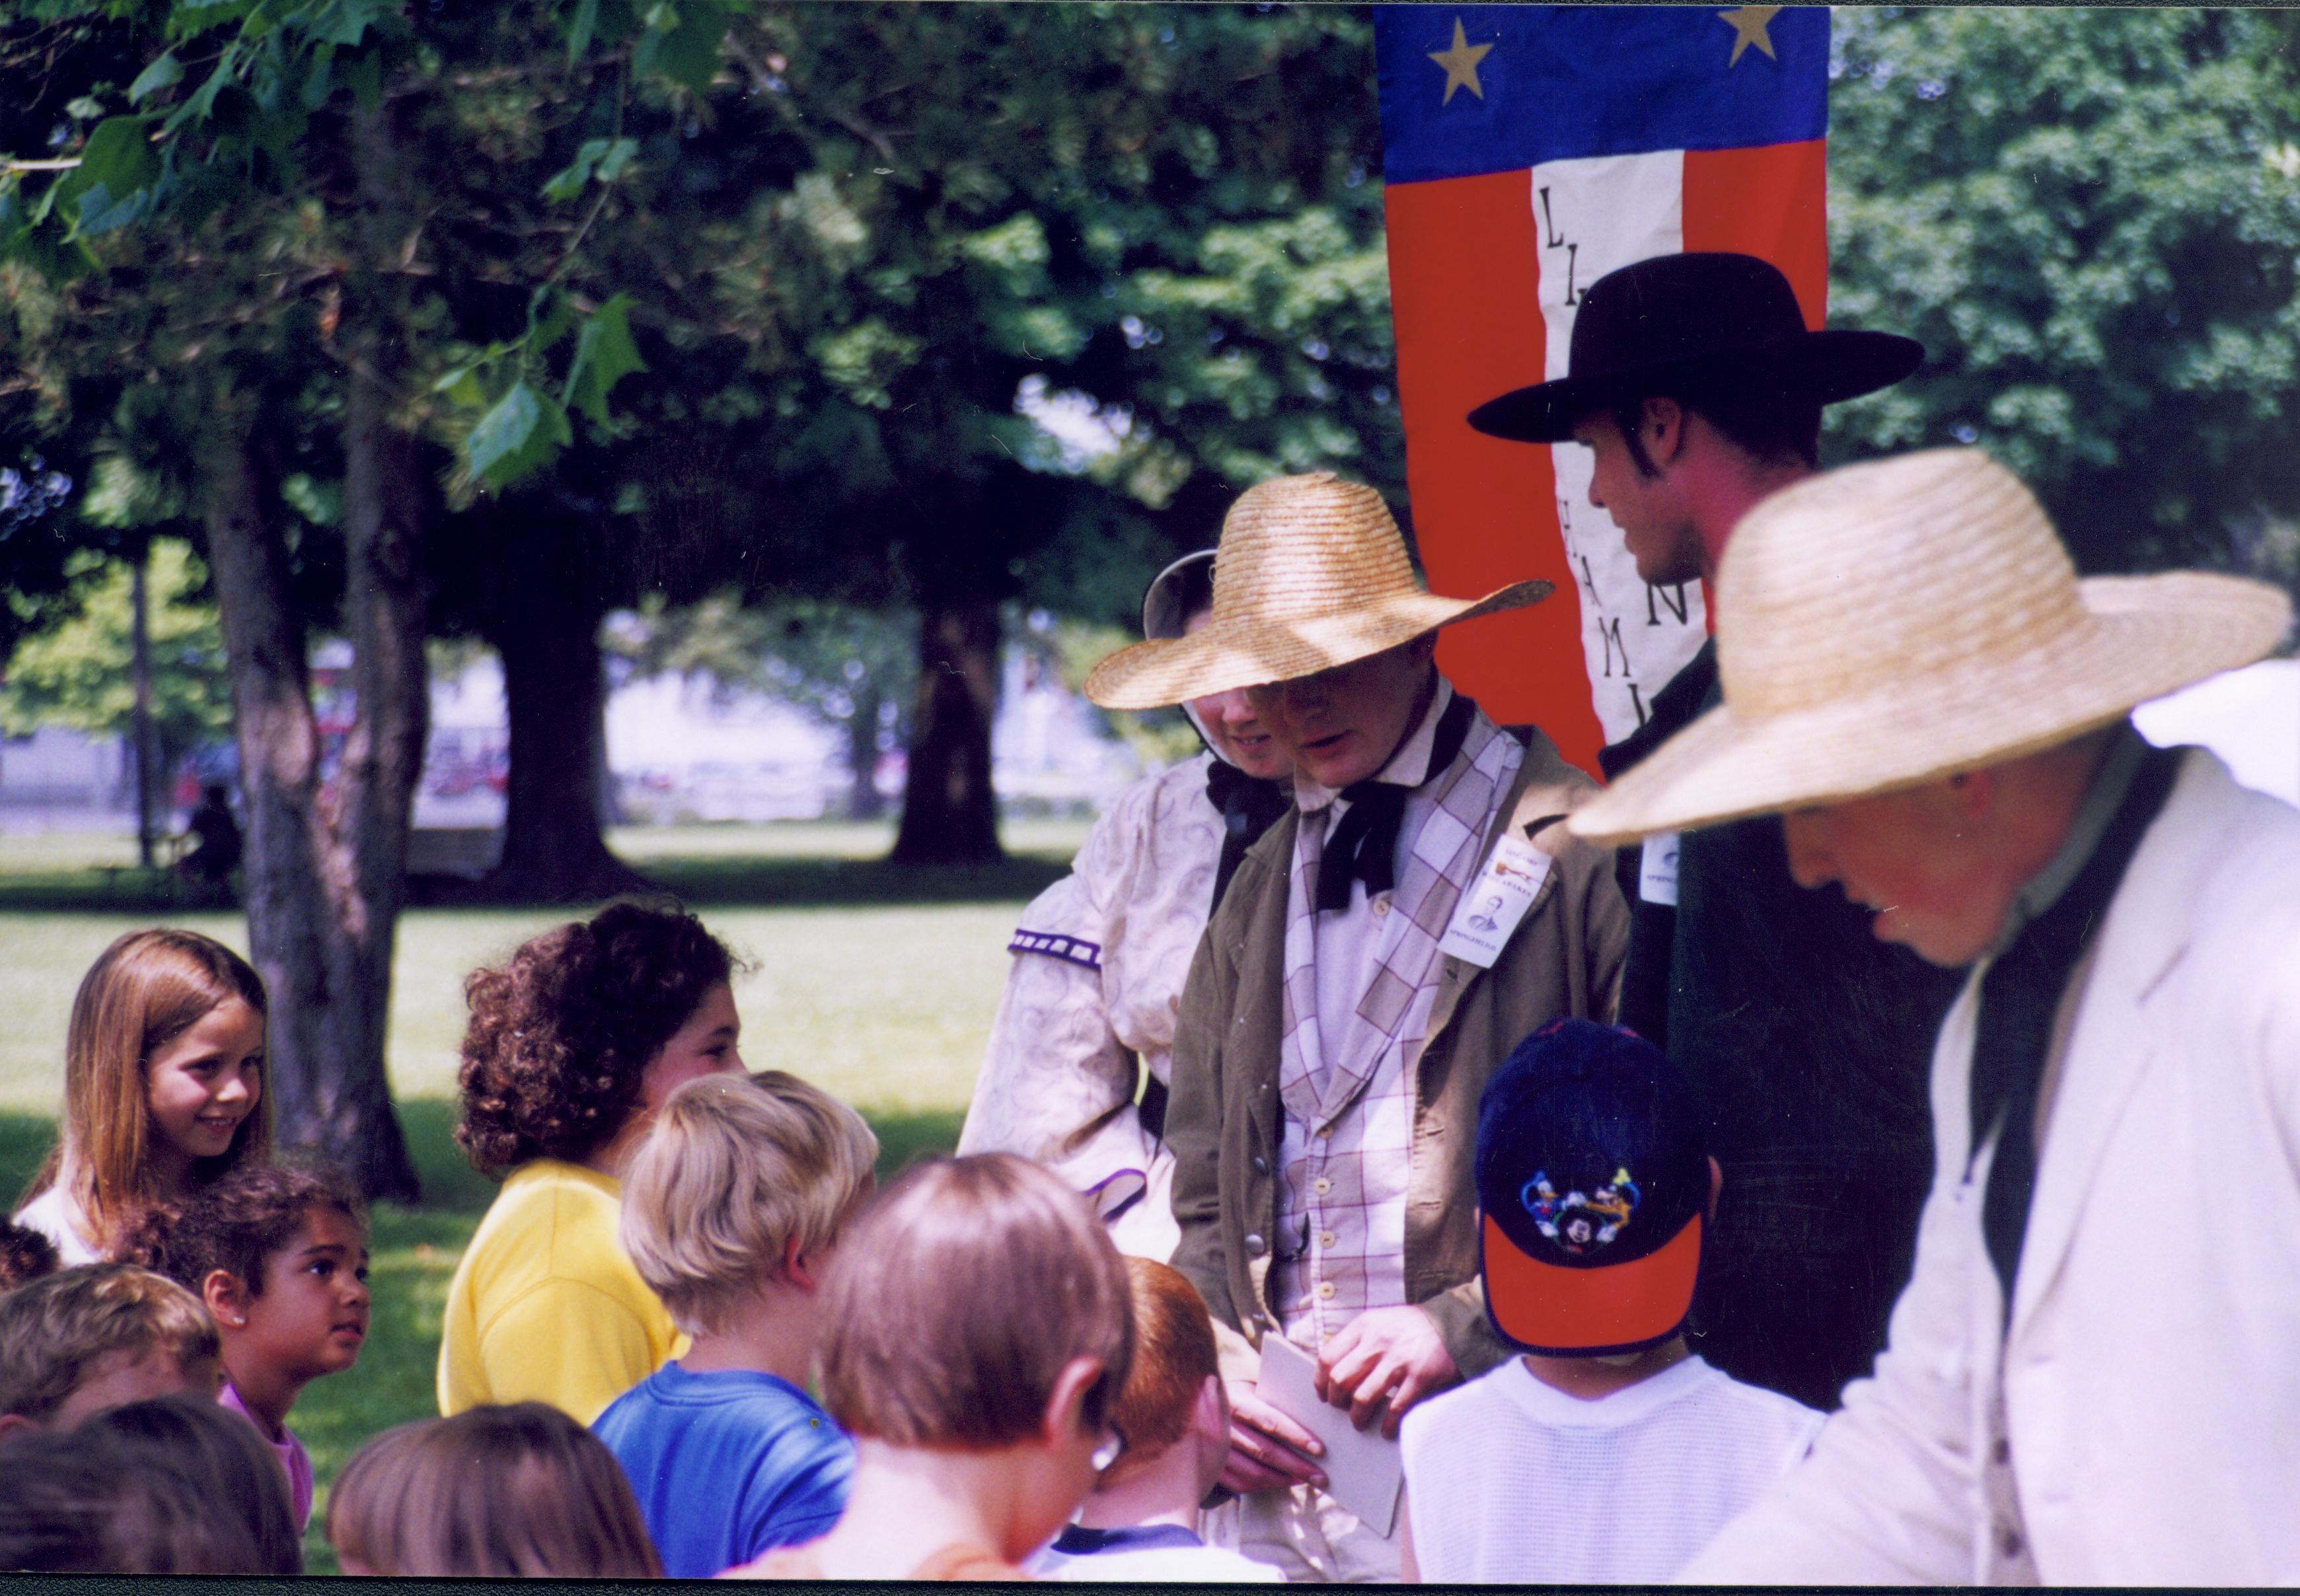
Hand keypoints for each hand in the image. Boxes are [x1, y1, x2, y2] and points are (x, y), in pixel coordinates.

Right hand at [1219, 1381, 1327, 1494]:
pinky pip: (1241, 1485)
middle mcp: (1223, 1427)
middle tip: (1321, 1476)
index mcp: (1235, 1402)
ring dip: (1284, 1480)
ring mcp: (1215, 1452)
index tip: (1320, 1449)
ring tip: (1305, 1480)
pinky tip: (1283, 1483)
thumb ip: (1274, 1402)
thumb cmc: (1238, 1396)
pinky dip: (1265, 1487)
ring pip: (1255, 1473)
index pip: (1270, 1421)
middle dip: (1297, 1466)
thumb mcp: (1251, 1389)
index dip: (1296, 1436)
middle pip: (1265, 1452)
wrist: (1197, 1404)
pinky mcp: (1212, 1469)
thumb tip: (1313, 1420)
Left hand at [1313, 1306, 1457, 1438]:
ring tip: (1360, 1421)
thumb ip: (1356, 1341)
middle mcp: (1378, 1341)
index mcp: (1364, 1326)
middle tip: (1342, 1409)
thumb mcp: (1377, 1321)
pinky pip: (1395, 1409)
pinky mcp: (1420, 1377)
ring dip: (1357, 1417)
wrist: (1450, 1324)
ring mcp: (1399, 1360)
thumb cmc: (1408, 1327)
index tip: (1324, 1394)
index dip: (1320, 1382)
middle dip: (1337, 1401)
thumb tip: (1333, 1372)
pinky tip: (1387, 1430)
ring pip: (1363, 1398)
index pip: (1328, 1357)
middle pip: (1340, 1379)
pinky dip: (1387, 1425)